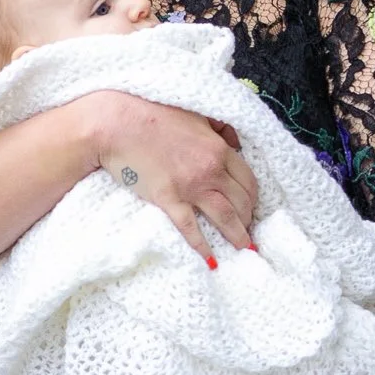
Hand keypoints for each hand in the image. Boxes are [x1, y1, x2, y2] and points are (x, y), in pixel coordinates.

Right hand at [90, 94, 257, 252]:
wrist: (120, 123)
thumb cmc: (156, 114)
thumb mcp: (197, 114)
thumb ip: (220, 128)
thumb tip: (235, 141)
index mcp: (219, 149)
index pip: (248, 179)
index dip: (254, 197)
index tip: (254, 206)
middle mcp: (210, 170)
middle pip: (241, 201)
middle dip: (249, 218)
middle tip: (250, 229)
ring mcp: (190, 187)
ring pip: (225, 217)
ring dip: (238, 235)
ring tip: (244, 248)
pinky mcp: (168, 199)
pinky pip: (191, 228)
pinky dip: (203, 246)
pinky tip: (212, 259)